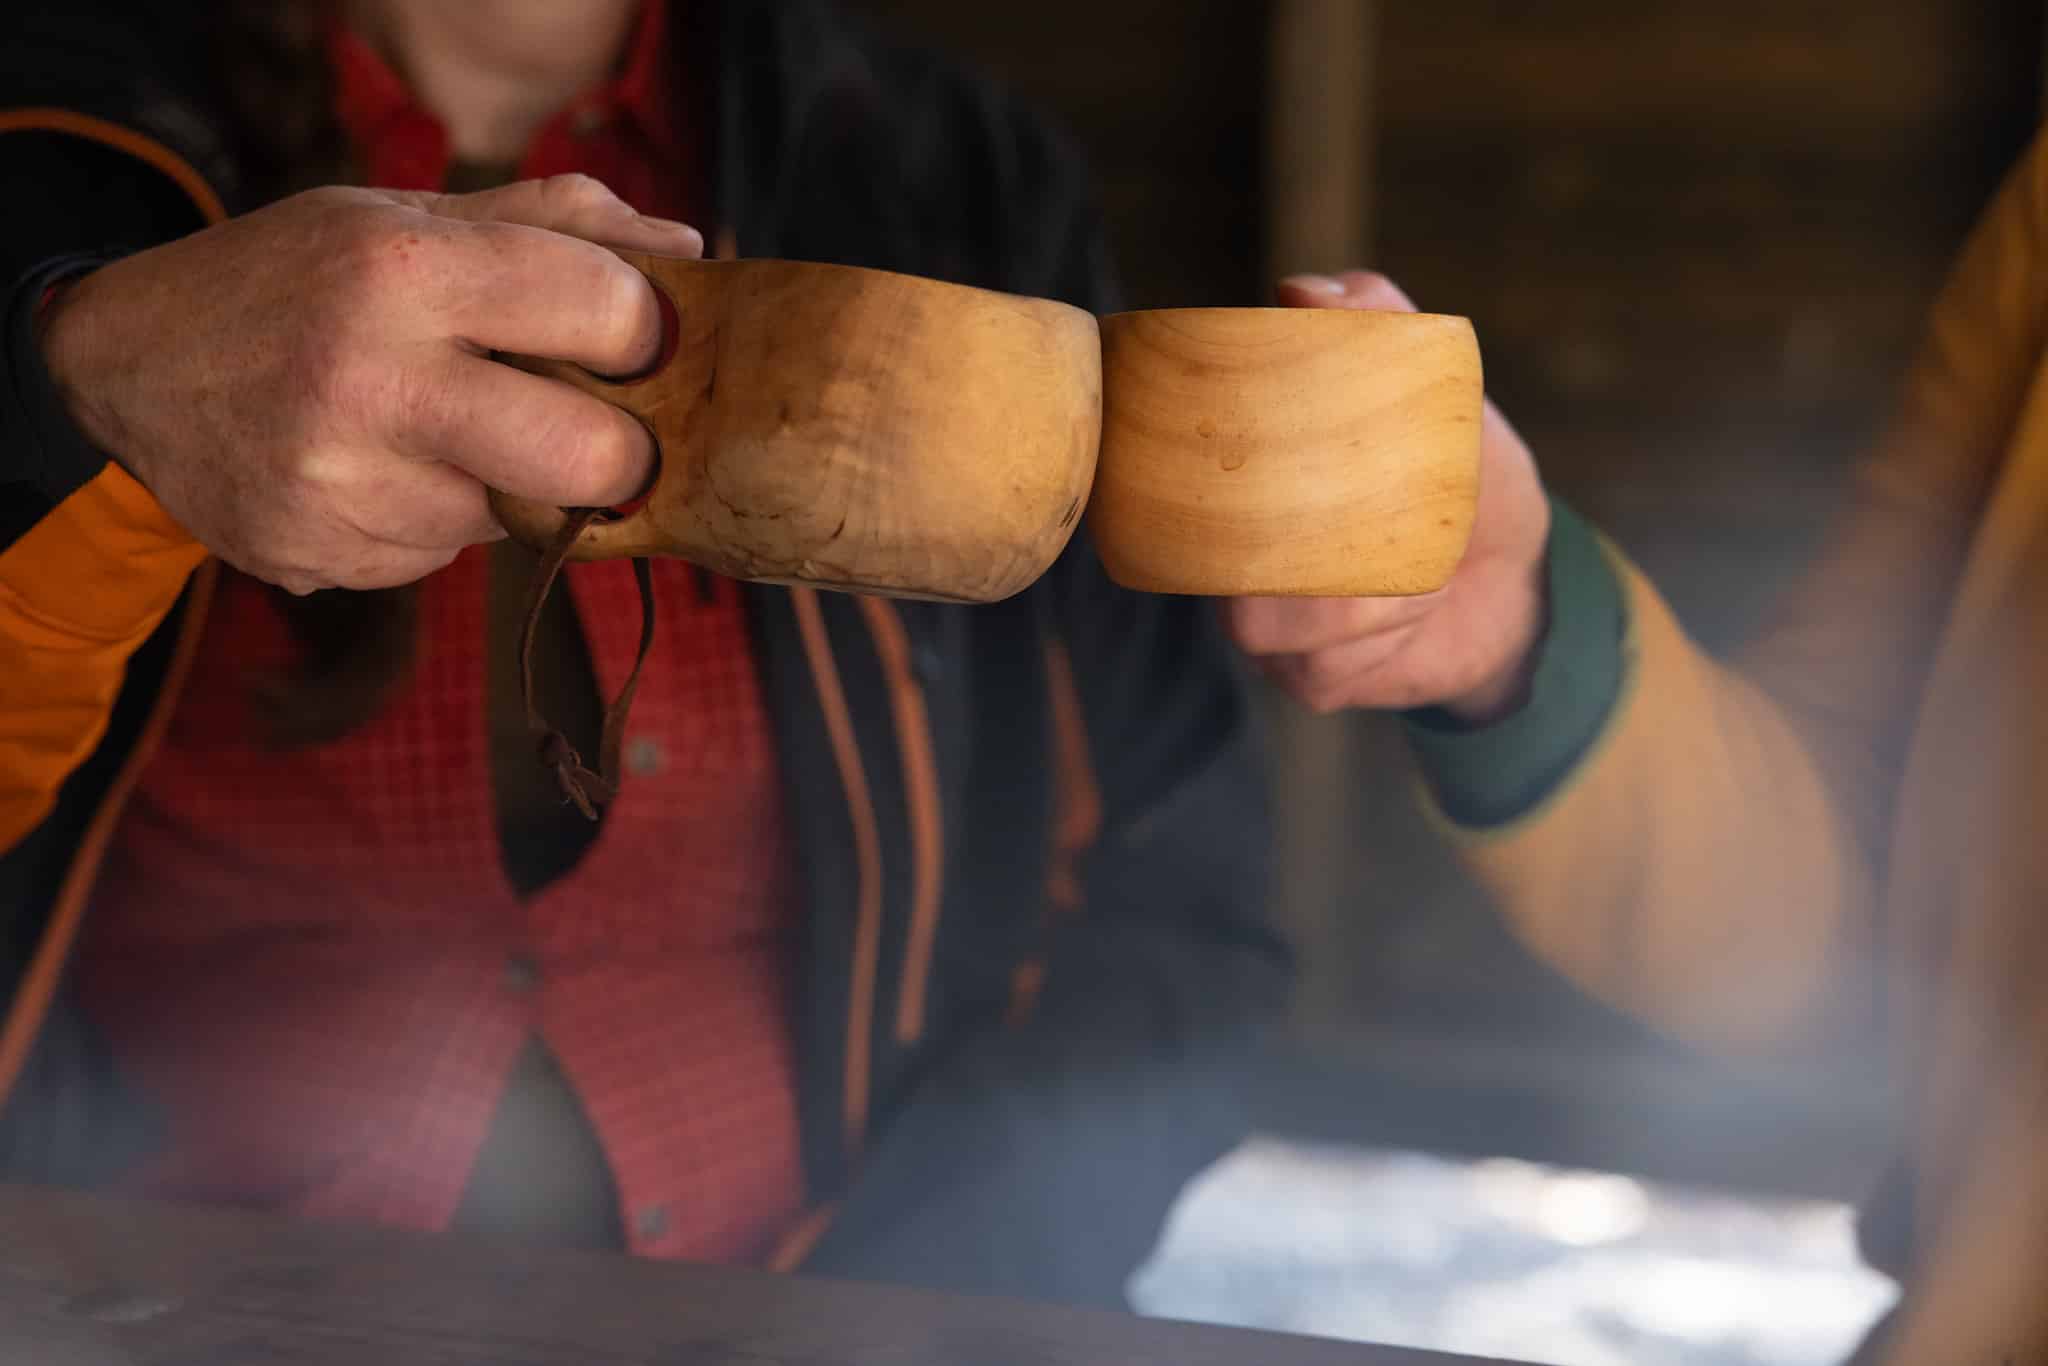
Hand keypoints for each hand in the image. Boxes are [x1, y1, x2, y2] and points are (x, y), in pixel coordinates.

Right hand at [38, 174, 701, 592]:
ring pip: (521, 520)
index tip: (632, 341)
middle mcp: (374, 382)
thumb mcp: (408, 219)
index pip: (608, 313)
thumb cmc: (297, 278)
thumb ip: (557, 227)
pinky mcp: (326, 560)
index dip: (645, 332)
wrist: (129, 365)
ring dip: (511, 485)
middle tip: (600, 429)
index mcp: (405, 272)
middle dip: (621, 452)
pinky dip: (441, 520)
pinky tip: (385, 470)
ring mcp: (345, 487)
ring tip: (442, 430)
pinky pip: (447, 558)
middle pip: (594, 460)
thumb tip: (689, 256)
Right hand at [1223, 271, 1550, 721]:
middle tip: (1372, 507)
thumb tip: (1300, 290)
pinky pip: (1320, 664)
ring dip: (1357, 593)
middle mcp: (1237, 563)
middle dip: (1293, 538)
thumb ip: (1382, 324)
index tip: (1260, 445)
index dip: (1187, 468)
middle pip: (1212, 562)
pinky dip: (1384, 630)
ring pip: (1265, 619)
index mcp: (1248, 493)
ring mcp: (1267, 629)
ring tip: (1423, 567)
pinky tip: (1416, 610)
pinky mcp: (1308, 681)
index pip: (1174, 485)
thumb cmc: (1464, 481)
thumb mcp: (1443, 393)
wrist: (1519, 584)